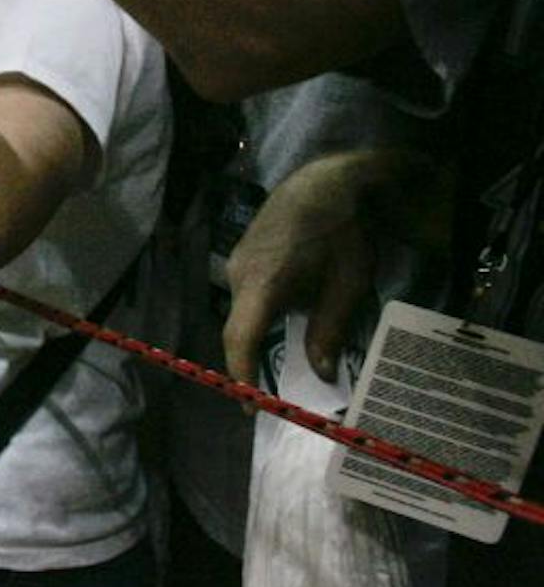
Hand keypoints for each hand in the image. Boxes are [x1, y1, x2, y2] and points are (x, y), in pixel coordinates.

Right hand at [219, 148, 439, 386]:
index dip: (243, 376)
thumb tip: (322, 372)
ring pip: (243, 312)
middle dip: (254, 363)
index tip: (251, 406)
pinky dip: (261, 316)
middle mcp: (239, 275)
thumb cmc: (342, 232)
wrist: (326, 180)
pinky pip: (246, 295)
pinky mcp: (243, 253)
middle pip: (240, 329)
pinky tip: (285, 320)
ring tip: (283, 360)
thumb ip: (330, 330)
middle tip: (275, 393)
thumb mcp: (349, 285)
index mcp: (263, 284)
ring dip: (260, 337)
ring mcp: (237, 261)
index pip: (241, 339)